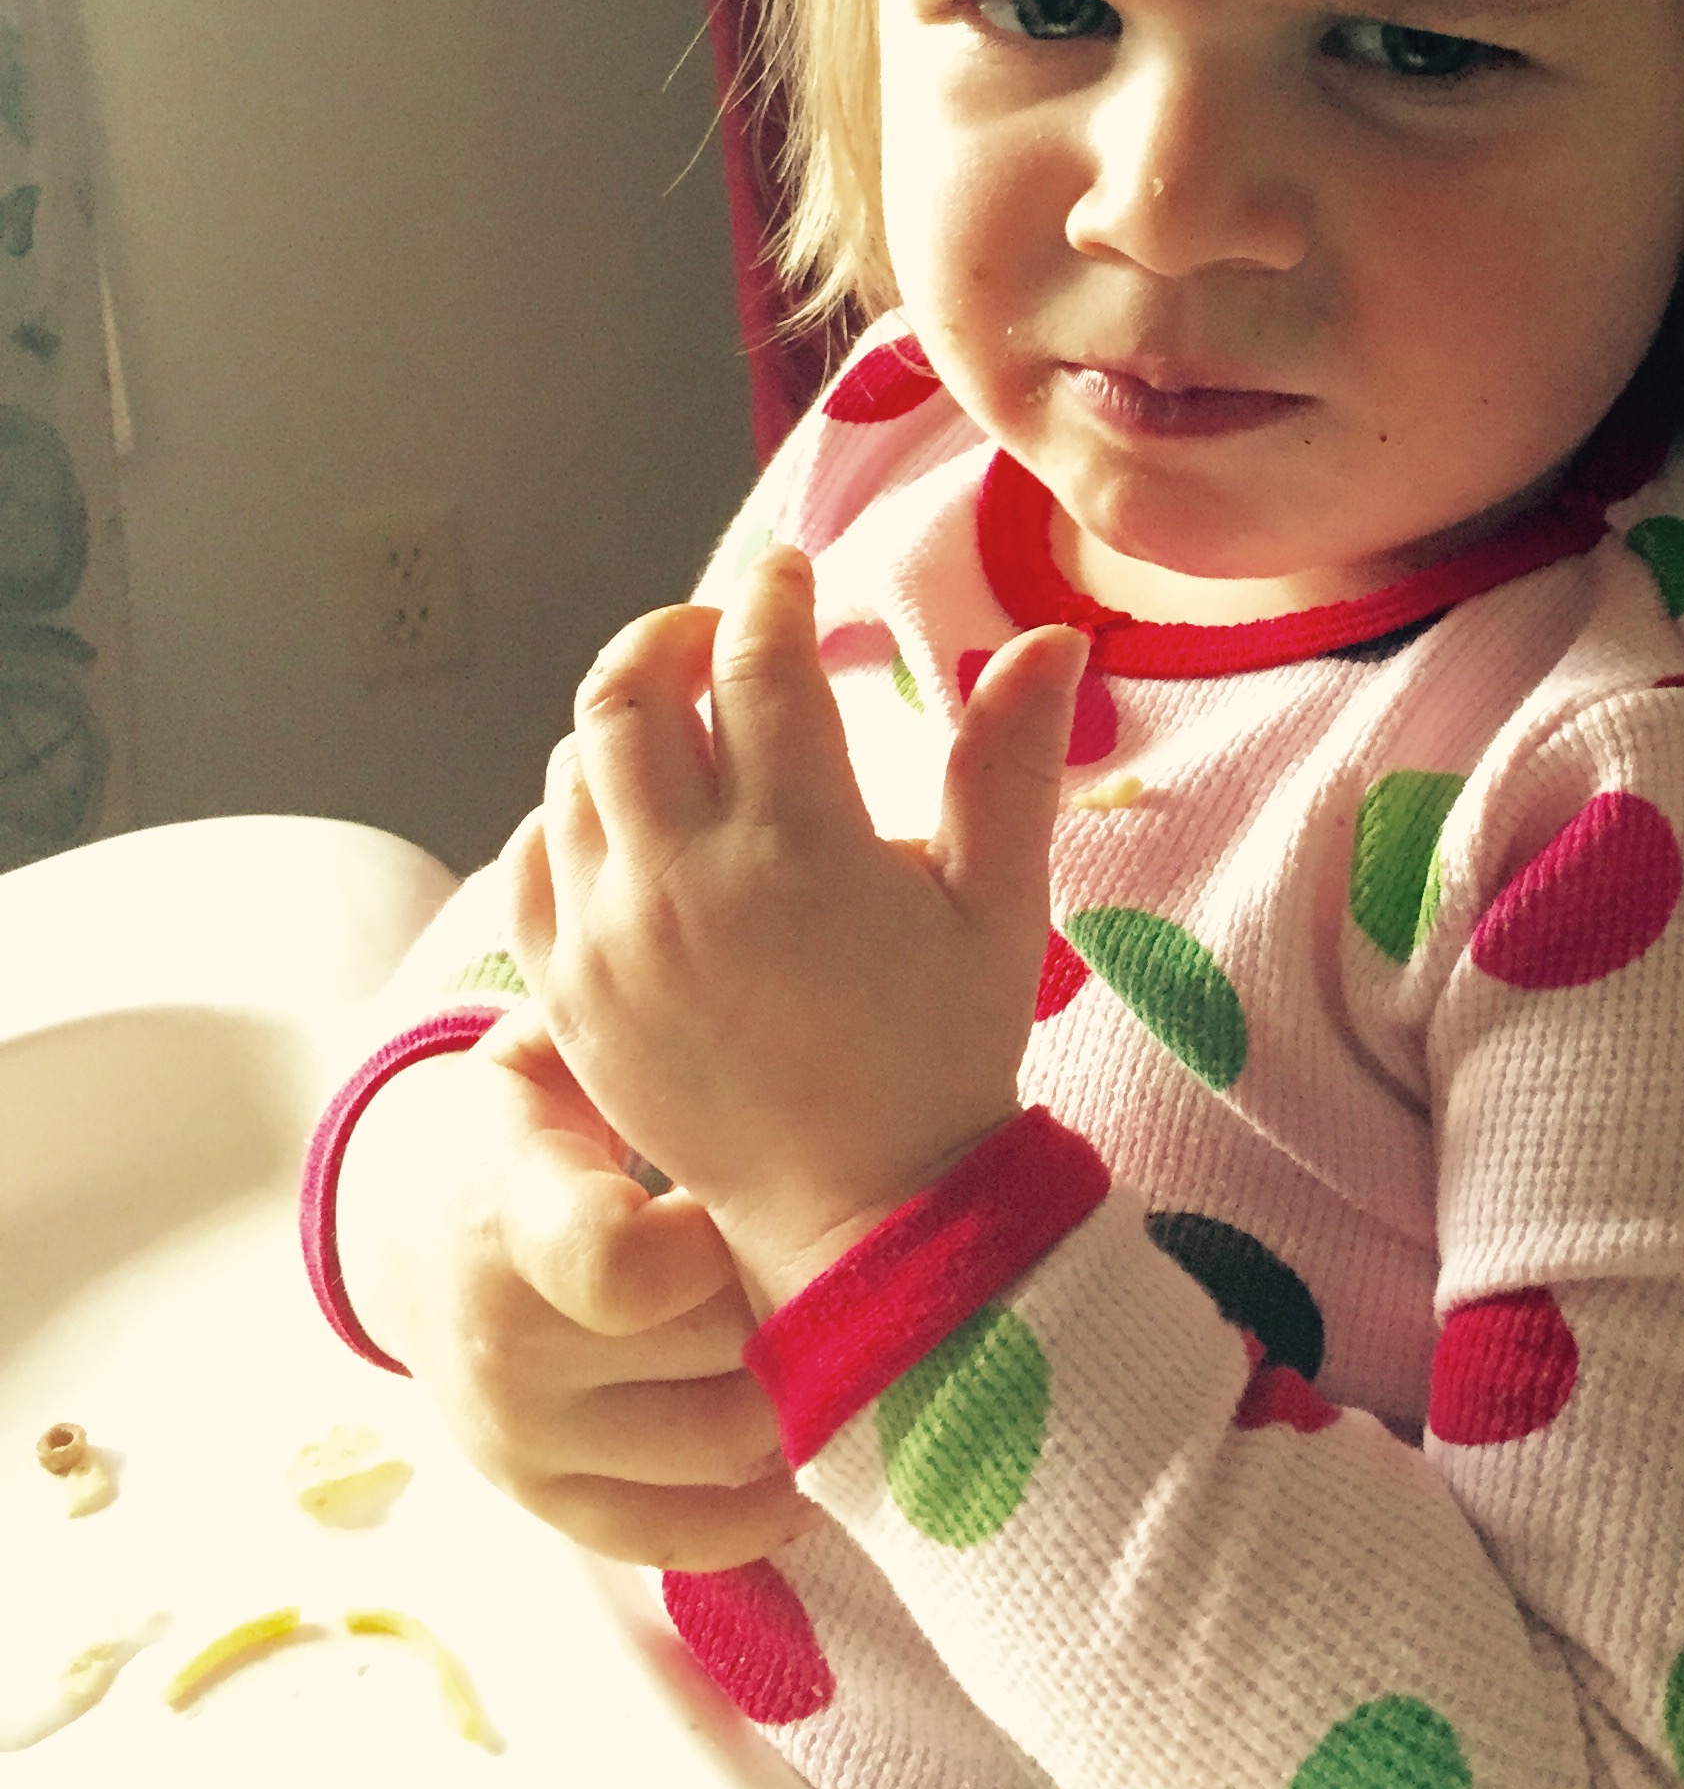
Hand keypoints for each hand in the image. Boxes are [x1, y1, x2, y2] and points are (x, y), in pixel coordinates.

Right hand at [336, 973, 814, 1570]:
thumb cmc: (538, 1109)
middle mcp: (505, 1344)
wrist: (421, 1222)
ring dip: (798, 1393)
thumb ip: (643, 1020)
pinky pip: (678, 1536)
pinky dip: (761, 1507)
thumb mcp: (560, 1040)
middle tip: (862, 1247)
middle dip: (792, 1300)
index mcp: (511, 1207)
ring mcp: (523, 1439)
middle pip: (709, 1360)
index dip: (716, 1245)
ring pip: (719, 1451)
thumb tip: (771, 941)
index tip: (755, 1196)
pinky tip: (814, 1444)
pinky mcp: (550, 1503)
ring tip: (850, 1326)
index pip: (619, 1269)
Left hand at [517, 548, 1086, 1317]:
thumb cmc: (943, 1053)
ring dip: (622, 724)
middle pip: (627, 694)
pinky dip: (563, 817)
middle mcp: (683, 884)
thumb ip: (1009, 762)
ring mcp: (608, 942)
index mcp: (796, 849)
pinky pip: (525, 864)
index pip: (757, 665)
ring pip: (570, 771)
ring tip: (682, 724)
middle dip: (672, 635)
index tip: (794, 575)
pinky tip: (620, 816)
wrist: (862, 1213)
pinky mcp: (565, 997)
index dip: (774, 597)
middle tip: (720, 631)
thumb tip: (1053, 637)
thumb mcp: (997, 906)